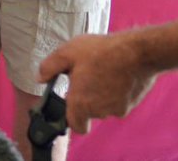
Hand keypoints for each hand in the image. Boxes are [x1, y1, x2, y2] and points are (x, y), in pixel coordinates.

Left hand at [38, 33, 156, 133]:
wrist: (137, 52)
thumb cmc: (100, 52)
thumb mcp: (66, 53)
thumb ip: (49, 68)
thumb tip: (40, 78)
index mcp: (80, 103)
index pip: (75, 125)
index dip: (72, 116)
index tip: (70, 102)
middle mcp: (99, 111)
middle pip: (89, 112)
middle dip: (86, 97)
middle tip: (85, 76)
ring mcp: (118, 109)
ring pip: (104, 106)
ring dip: (100, 94)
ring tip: (101, 71)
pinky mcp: (132, 104)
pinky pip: (118, 101)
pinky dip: (115, 92)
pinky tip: (115, 74)